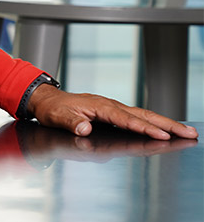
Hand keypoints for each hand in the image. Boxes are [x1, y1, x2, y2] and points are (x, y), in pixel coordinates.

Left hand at [28, 84, 198, 140]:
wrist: (47, 100)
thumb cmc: (53, 109)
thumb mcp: (57, 117)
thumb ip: (71, 123)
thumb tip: (84, 128)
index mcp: (100, 107)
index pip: (126, 120)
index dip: (144, 128)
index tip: (162, 135)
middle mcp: (110, 106)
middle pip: (143, 115)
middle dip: (167, 124)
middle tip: (188, 133)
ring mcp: (113, 108)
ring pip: (144, 115)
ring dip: (165, 123)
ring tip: (185, 131)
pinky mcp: (113, 113)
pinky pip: (137, 117)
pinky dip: (153, 122)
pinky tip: (164, 129)